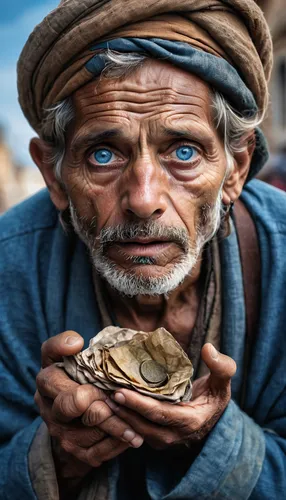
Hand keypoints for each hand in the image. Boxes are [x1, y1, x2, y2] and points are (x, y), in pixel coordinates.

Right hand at [35, 331, 142, 477]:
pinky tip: (133, 436)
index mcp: (46, 381)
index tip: (102, 377)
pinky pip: (98, 451)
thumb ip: (63, 343)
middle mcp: (49, 410)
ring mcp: (61, 433)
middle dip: (103, 401)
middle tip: (126, 401)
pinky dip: (118, 444)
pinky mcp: (74, 451)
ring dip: (118, 426)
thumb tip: (76, 343)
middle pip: (76, 405)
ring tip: (140, 423)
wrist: (68, 415)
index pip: (53, 378)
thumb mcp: (62, 356)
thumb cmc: (73, 376)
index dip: (79, 373)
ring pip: (92, 431)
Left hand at [108, 344, 235, 449]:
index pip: (159, 415)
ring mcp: (162, 440)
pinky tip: (110, 403)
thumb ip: (221, 366)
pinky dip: (122, 417)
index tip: (120, 391)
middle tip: (104, 392)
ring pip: (135, 430)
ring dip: (119, 415)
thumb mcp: (222, 383)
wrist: (211, 417)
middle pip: (142, 424)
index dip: (138, 404)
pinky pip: (135, 430)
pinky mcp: (154, 438)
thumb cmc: (214, 397)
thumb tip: (209, 349)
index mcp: (190, 422)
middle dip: (122, 410)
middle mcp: (174, 436)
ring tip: (102, 397)